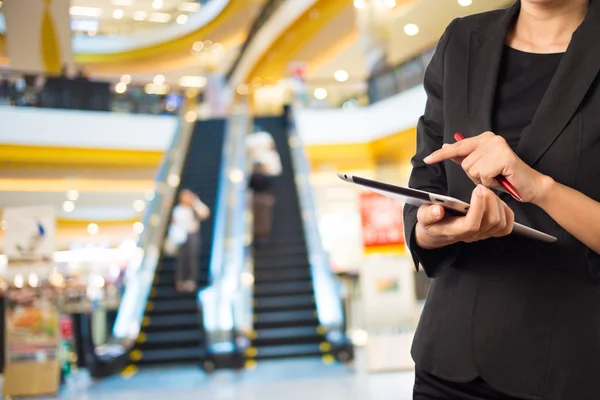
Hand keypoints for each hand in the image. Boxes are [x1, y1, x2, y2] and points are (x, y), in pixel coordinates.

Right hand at [415, 185, 514, 248]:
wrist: (437, 231)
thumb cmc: (431, 221)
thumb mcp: (422, 216)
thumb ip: (427, 214)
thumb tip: (437, 211)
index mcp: (454, 231)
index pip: (472, 224)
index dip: (477, 207)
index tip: (477, 190)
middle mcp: (471, 235)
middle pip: (491, 222)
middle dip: (490, 201)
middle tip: (482, 187)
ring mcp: (482, 235)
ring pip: (500, 223)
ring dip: (497, 204)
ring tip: (487, 192)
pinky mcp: (490, 232)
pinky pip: (506, 226)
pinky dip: (506, 212)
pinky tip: (497, 201)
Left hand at [424, 131, 549, 203]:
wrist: (529, 185)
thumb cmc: (504, 177)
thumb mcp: (480, 167)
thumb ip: (464, 156)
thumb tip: (445, 146)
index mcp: (484, 138)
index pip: (457, 146)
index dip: (441, 155)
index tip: (426, 160)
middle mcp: (490, 139)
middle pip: (464, 163)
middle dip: (474, 175)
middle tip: (490, 175)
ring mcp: (497, 146)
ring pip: (472, 170)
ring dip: (482, 180)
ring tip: (496, 177)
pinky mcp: (504, 157)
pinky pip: (483, 175)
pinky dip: (490, 182)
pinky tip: (500, 179)